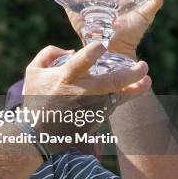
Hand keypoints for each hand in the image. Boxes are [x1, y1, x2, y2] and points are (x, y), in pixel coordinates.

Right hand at [21, 43, 150, 135]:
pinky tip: (130, 91)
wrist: (36, 133)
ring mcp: (91, 107)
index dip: (96, 49)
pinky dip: (122, 98)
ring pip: (119, 97)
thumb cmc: (34, 99)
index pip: (84, 60)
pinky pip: (113, 106)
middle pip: (113, 81)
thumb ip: (49, 53)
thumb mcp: (32, 71)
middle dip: (132, 73)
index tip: (103, 45)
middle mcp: (82, 92)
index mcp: (65, 77)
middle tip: (143, 65)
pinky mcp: (95, 119)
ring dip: (135, 89)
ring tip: (145, 81)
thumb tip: (71, 50)